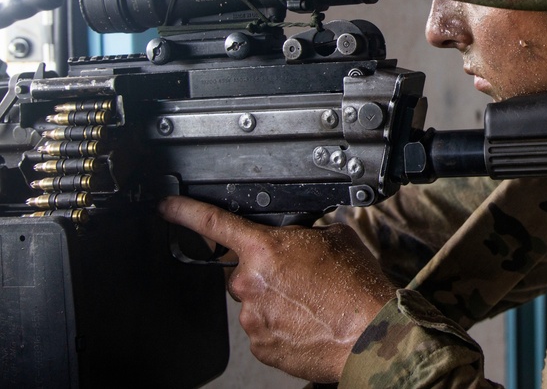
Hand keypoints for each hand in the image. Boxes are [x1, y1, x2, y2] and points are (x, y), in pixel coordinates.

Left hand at [159, 196, 395, 382]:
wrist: (369, 334)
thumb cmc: (355, 288)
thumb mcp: (335, 239)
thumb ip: (305, 234)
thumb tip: (300, 239)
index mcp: (265, 249)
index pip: (213, 224)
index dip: (185, 212)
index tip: (168, 208)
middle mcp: (250, 282)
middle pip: (242, 270)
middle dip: (265, 272)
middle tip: (299, 278)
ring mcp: (252, 317)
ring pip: (254, 301)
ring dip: (275, 300)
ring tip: (311, 302)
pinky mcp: (260, 346)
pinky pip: (262, 328)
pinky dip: (280, 325)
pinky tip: (307, 321)